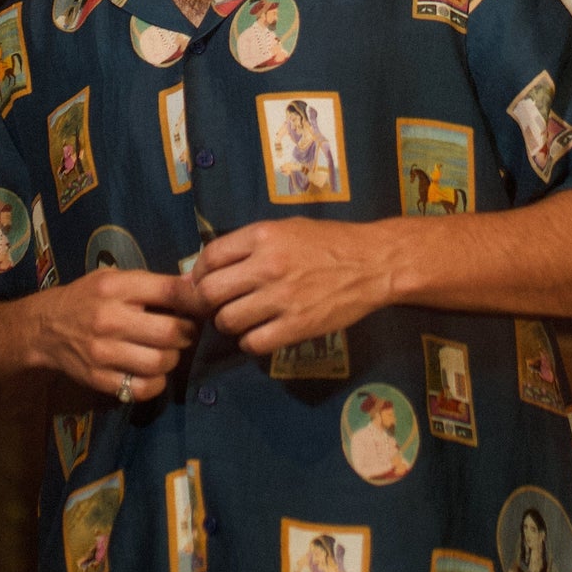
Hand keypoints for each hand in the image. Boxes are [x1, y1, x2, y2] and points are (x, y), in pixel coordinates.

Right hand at [33, 270, 201, 401]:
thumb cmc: (88, 298)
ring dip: (173, 358)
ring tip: (168, 351)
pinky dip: (156, 383)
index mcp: (116, 288)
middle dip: (187, 333)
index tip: (201, 306)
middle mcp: (109, 319)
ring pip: (160, 362)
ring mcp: (103, 352)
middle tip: (185, 332)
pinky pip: (142, 388)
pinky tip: (153, 372)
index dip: (194, 300)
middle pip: (170, 332)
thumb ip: (153, 284)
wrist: (45, 328)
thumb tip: (196, 286)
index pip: (169, 291)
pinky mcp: (98, 379)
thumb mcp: (116, 279)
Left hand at [190, 220, 397, 353]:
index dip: (198, 274)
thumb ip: (250, 244)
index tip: (203, 282)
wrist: (372, 263)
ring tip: (241, 319)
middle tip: (216, 305)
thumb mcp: (287, 228)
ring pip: (227, 321)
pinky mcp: (296, 326)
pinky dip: (249, 342)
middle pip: (210, 292)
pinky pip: (253, 343)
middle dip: (206, 302)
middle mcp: (267, 265)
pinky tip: (258, 334)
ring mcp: (281, 298)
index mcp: (263, 235)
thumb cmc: (328, 242)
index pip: (209, 257)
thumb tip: (210, 265)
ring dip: (227, 323)